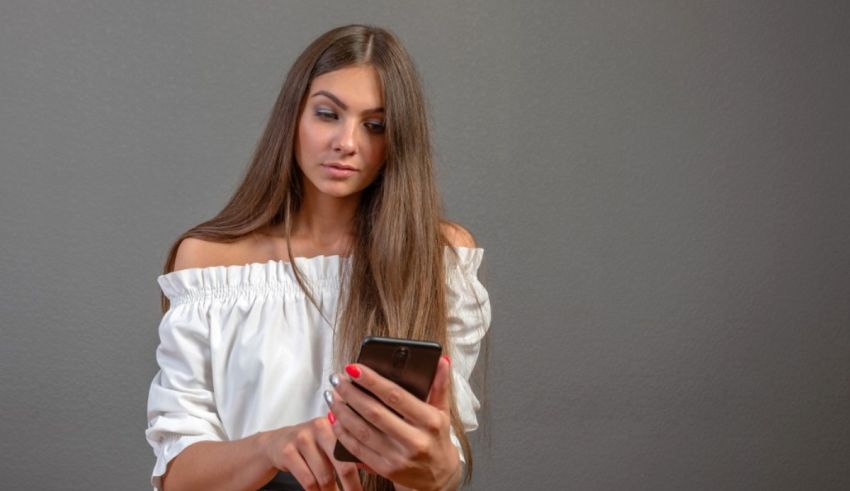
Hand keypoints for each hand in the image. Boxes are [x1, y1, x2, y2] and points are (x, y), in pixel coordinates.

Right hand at [259, 417, 362, 490]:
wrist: (275, 443)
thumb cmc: (311, 445)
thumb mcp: (330, 442)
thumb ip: (350, 451)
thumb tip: (375, 467)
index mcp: (337, 423)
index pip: (357, 449)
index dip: (366, 471)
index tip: (368, 488)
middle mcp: (320, 427)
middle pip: (344, 465)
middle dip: (352, 488)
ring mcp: (303, 439)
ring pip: (325, 477)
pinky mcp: (288, 452)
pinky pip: (308, 481)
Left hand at [327, 356, 460, 490]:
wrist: (438, 477)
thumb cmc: (437, 438)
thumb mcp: (443, 412)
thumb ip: (440, 385)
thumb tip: (442, 361)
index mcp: (429, 421)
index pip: (396, 396)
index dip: (372, 381)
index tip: (354, 368)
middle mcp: (414, 440)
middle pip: (374, 413)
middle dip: (351, 394)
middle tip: (337, 379)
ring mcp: (398, 457)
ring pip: (362, 431)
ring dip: (342, 412)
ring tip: (332, 395)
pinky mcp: (386, 469)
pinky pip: (358, 450)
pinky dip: (342, 433)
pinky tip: (334, 419)